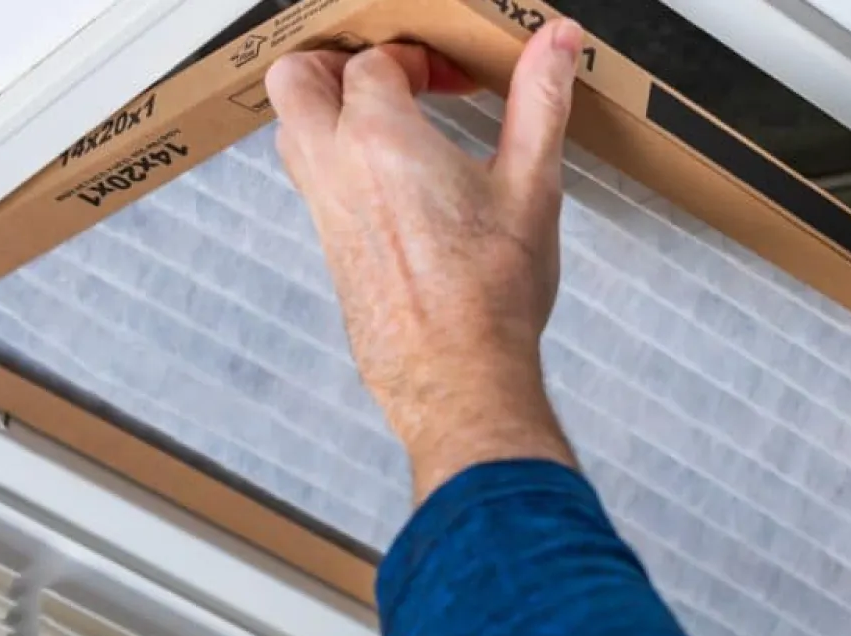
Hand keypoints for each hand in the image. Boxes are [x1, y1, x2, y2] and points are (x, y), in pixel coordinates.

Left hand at [266, 20, 586, 499]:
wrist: (459, 378)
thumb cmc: (490, 295)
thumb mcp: (531, 184)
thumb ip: (540, 100)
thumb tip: (557, 41)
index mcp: (380, 139)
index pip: (375, 61)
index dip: (418, 57)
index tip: (456, 78)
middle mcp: (336, 169)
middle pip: (296, 79)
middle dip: (336, 62)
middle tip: (391, 74)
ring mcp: (324, 212)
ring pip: (292, 132)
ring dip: (329, 110)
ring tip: (392, 120)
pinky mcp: (330, 249)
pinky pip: (312, 181)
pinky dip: (337, 158)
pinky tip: (394, 180)